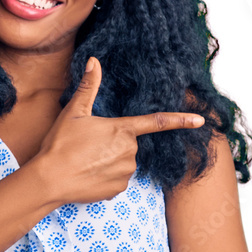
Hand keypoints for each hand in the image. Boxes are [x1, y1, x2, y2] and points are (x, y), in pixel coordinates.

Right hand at [32, 56, 204, 204]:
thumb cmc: (60, 144)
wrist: (50, 180)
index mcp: (123, 130)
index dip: (181, 120)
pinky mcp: (118, 190)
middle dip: (113, 144)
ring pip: (123, 163)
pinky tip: (88, 175)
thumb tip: (94, 61)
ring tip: (86, 161)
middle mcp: (130, 152)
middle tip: (88, 146)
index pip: (158, 122)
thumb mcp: (74, 112)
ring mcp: (125, 173)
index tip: (201, 120)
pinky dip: (105, 178)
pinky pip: (117, 180)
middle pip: (129, 144)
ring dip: (109, 161)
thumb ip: (89, 87)